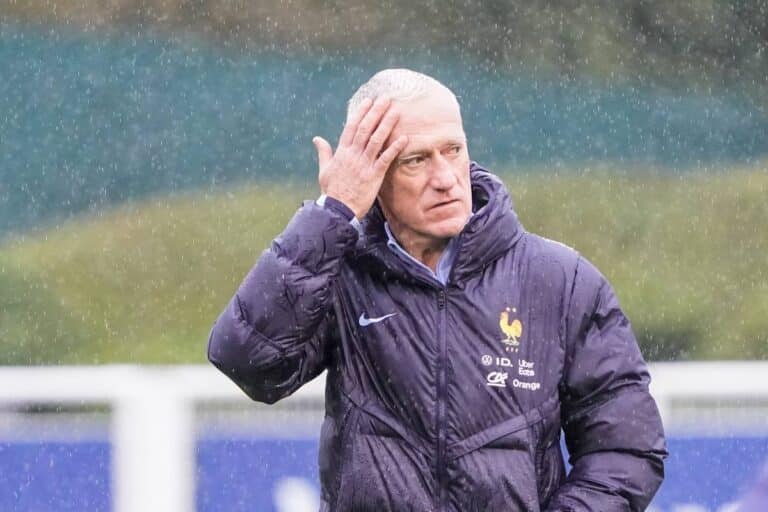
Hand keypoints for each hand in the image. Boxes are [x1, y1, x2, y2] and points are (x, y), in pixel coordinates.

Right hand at [313, 96, 407, 218]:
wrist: (337, 210)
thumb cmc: (331, 191)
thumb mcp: (324, 170)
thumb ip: (323, 152)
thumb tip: (317, 139)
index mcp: (342, 152)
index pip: (352, 127)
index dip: (361, 113)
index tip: (369, 101)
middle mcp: (353, 155)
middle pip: (366, 129)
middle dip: (376, 112)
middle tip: (386, 99)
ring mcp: (364, 165)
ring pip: (376, 140)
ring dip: (387, 124)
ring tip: (396, 112)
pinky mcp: (373, 176)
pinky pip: (386, 159)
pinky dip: (395, 147)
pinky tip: (404, 138)